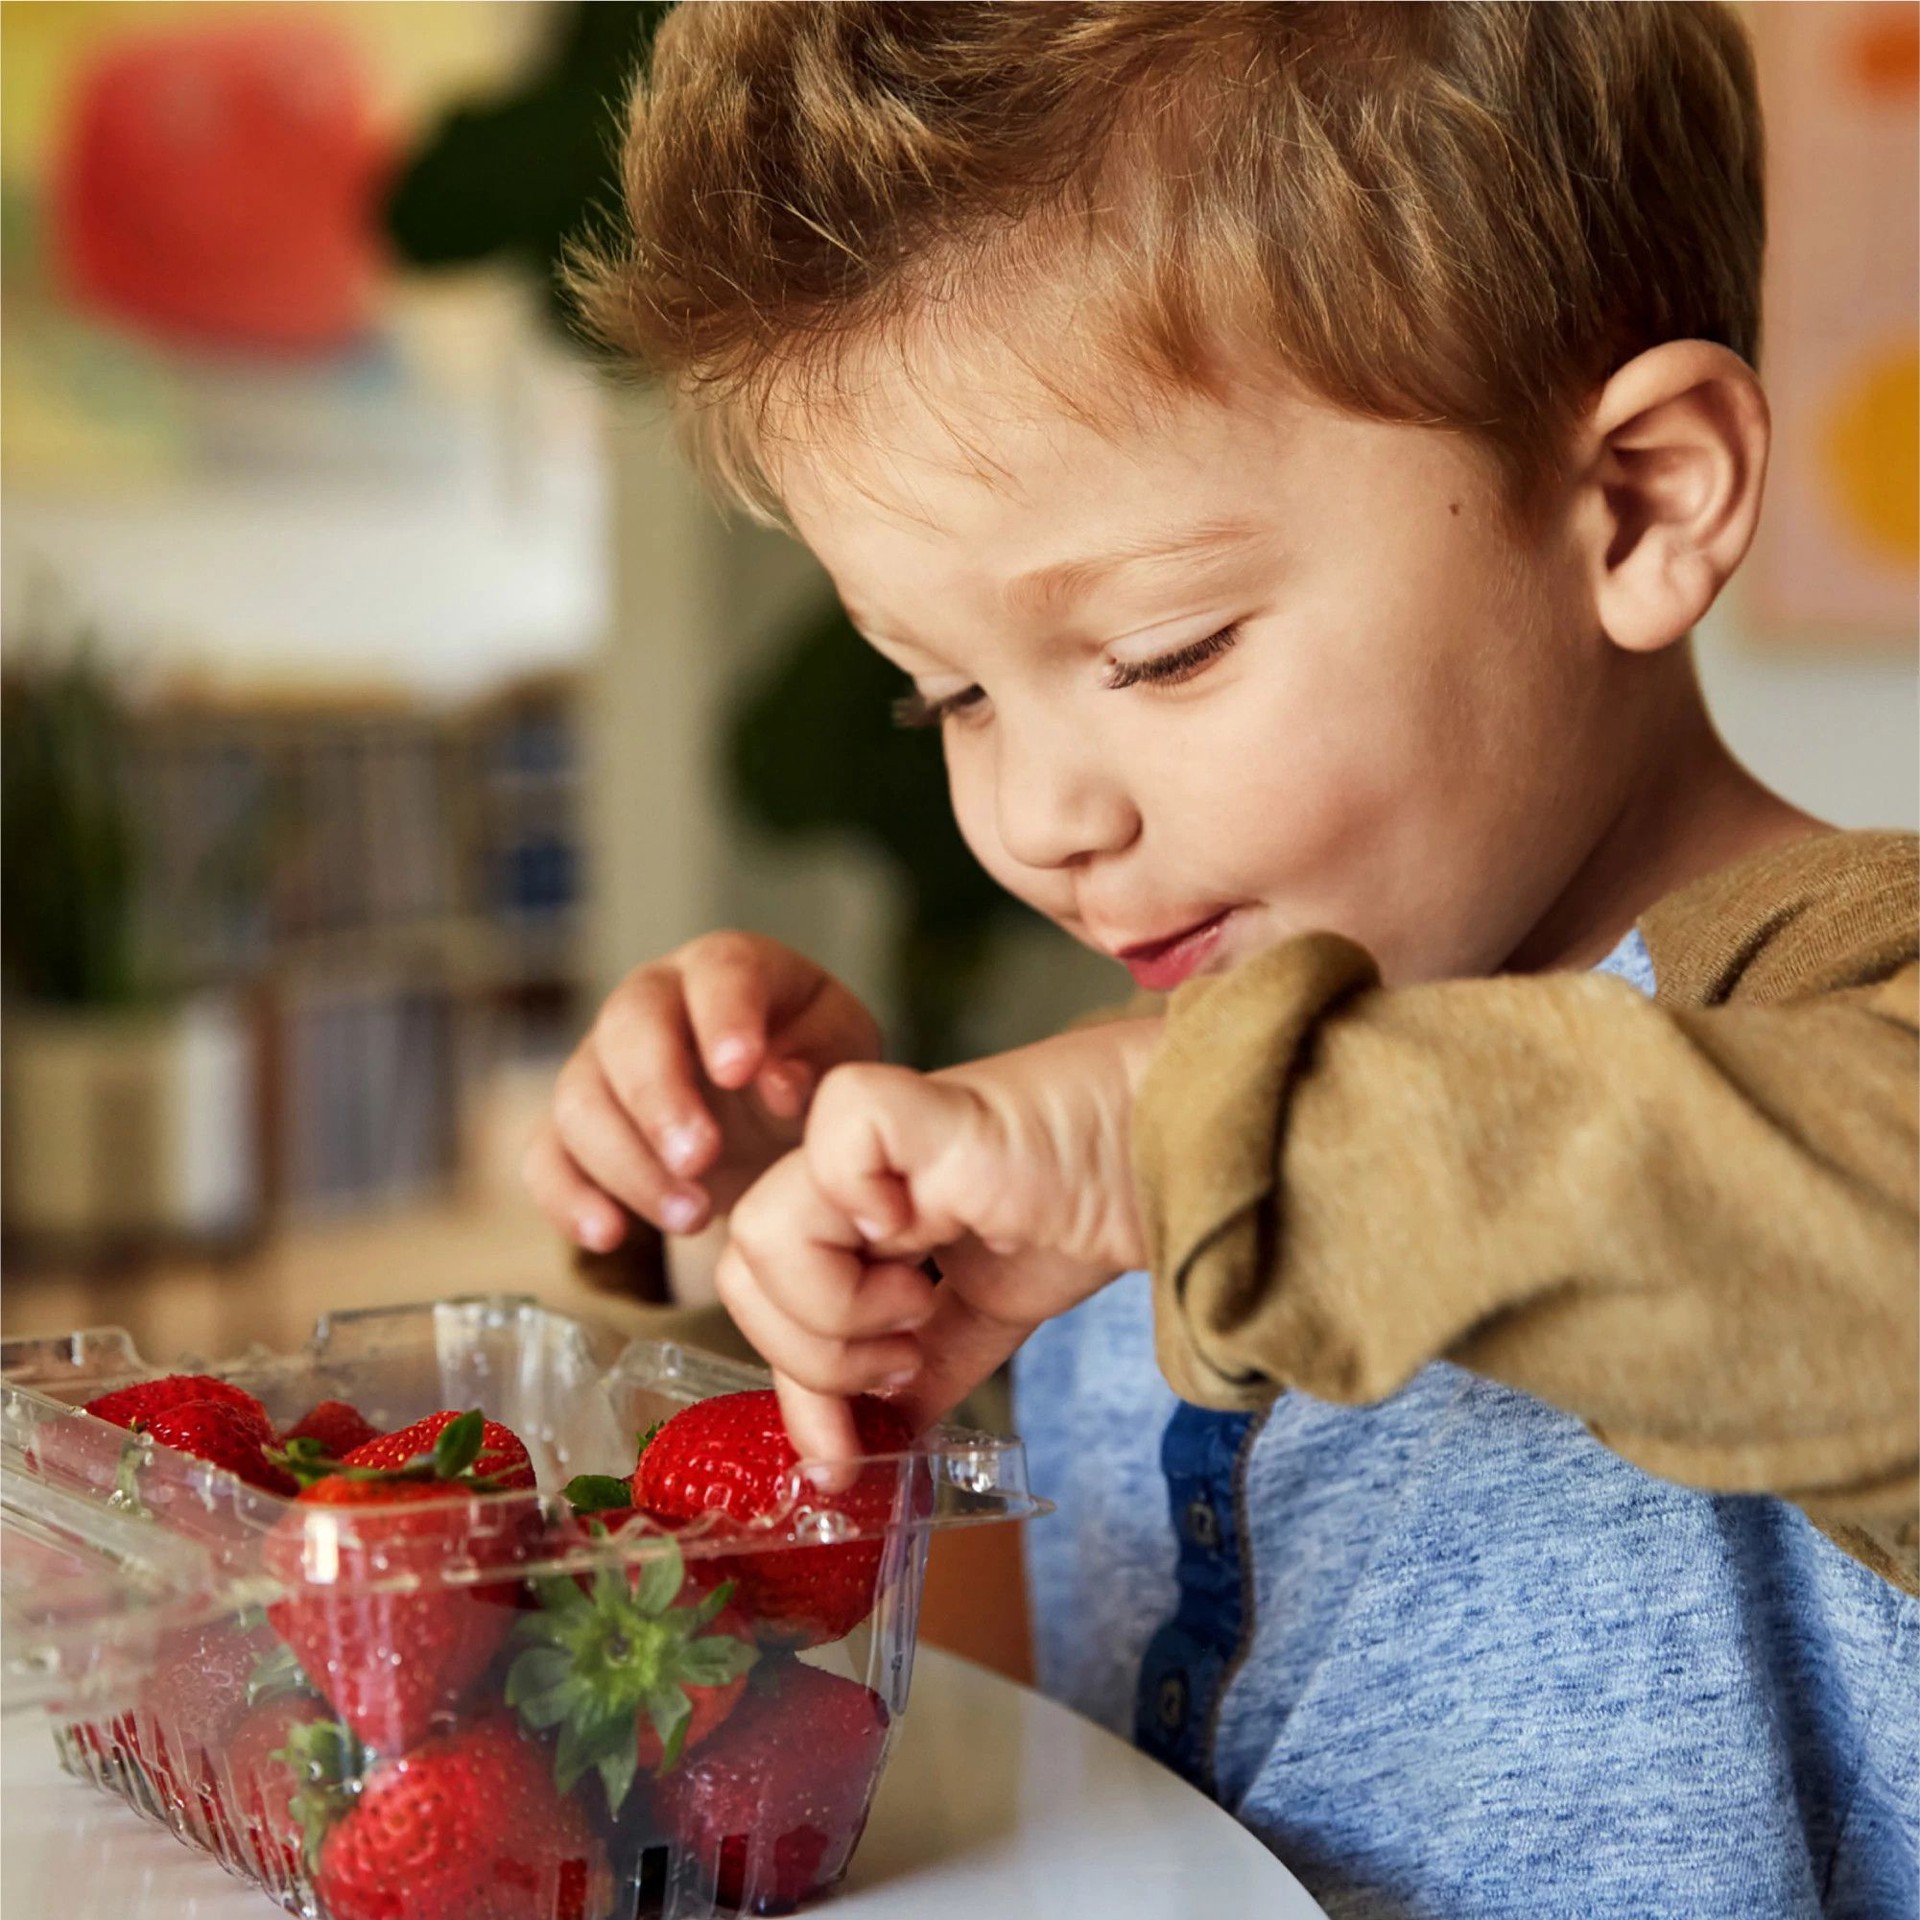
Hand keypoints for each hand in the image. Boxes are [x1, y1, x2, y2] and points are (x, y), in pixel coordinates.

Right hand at [523, 933, 882, 1251]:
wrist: (772, 1120)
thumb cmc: (810, 1070)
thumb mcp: (841, 1054)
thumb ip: (819, 1058)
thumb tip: (778, 1083)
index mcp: (728, 970)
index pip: (717, 971)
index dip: (723, 1017)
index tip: (739, 1070)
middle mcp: (652, 1002)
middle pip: (627, 1029)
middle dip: (659, 1099)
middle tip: (700, 1160)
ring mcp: (602, 1062)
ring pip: (580, 1098)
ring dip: (630, 1164)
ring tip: (693, 1217)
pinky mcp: (573, 1127)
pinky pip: (545, 1156)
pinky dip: (568, 1197)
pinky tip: (609, 1233)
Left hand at [714, 1018, 1162, 1462]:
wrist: (1174, 1158)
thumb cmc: (1091, 1207)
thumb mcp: (990, 1314)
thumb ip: (929, 1367)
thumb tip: (874, 1445)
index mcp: (856, 1212)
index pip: (767, 1300)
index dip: (794, 1388)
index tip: (839, 1466)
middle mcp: (850, 1173)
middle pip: (741, 1268)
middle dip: (809, 1352)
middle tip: (900, 1356)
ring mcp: (876, 1139)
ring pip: (760, 1222)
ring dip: (832, 1299)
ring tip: (918, 1301)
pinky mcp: (918, 1105)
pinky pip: (833, 1140)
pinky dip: (860, 1199)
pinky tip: (923, 1227)